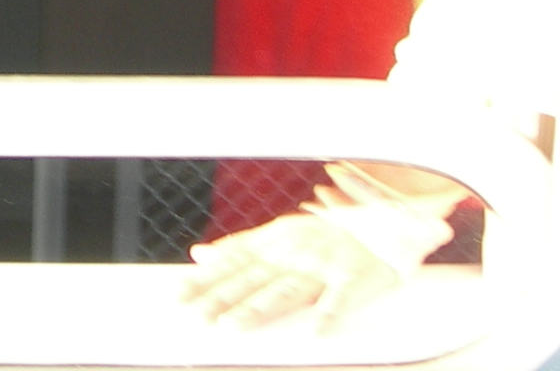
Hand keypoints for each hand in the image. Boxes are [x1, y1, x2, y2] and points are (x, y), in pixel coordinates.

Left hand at [184, 214, 399, 332]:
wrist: (380, 228)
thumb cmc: (322, 238)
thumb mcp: (278, 235)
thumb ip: (239, 247)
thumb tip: (199, 254)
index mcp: (273, 243)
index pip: (232, 263)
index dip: (205, 279)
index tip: (179, 294)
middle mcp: (292, 253)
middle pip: (251, 280)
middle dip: (221, 297)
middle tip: (195, 315)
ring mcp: (321, 265)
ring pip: (286, 291)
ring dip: (259, 308)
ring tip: (232, 325)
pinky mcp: (351, 278)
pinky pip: (340, 298)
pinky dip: (329, 314)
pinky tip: (317, 333)